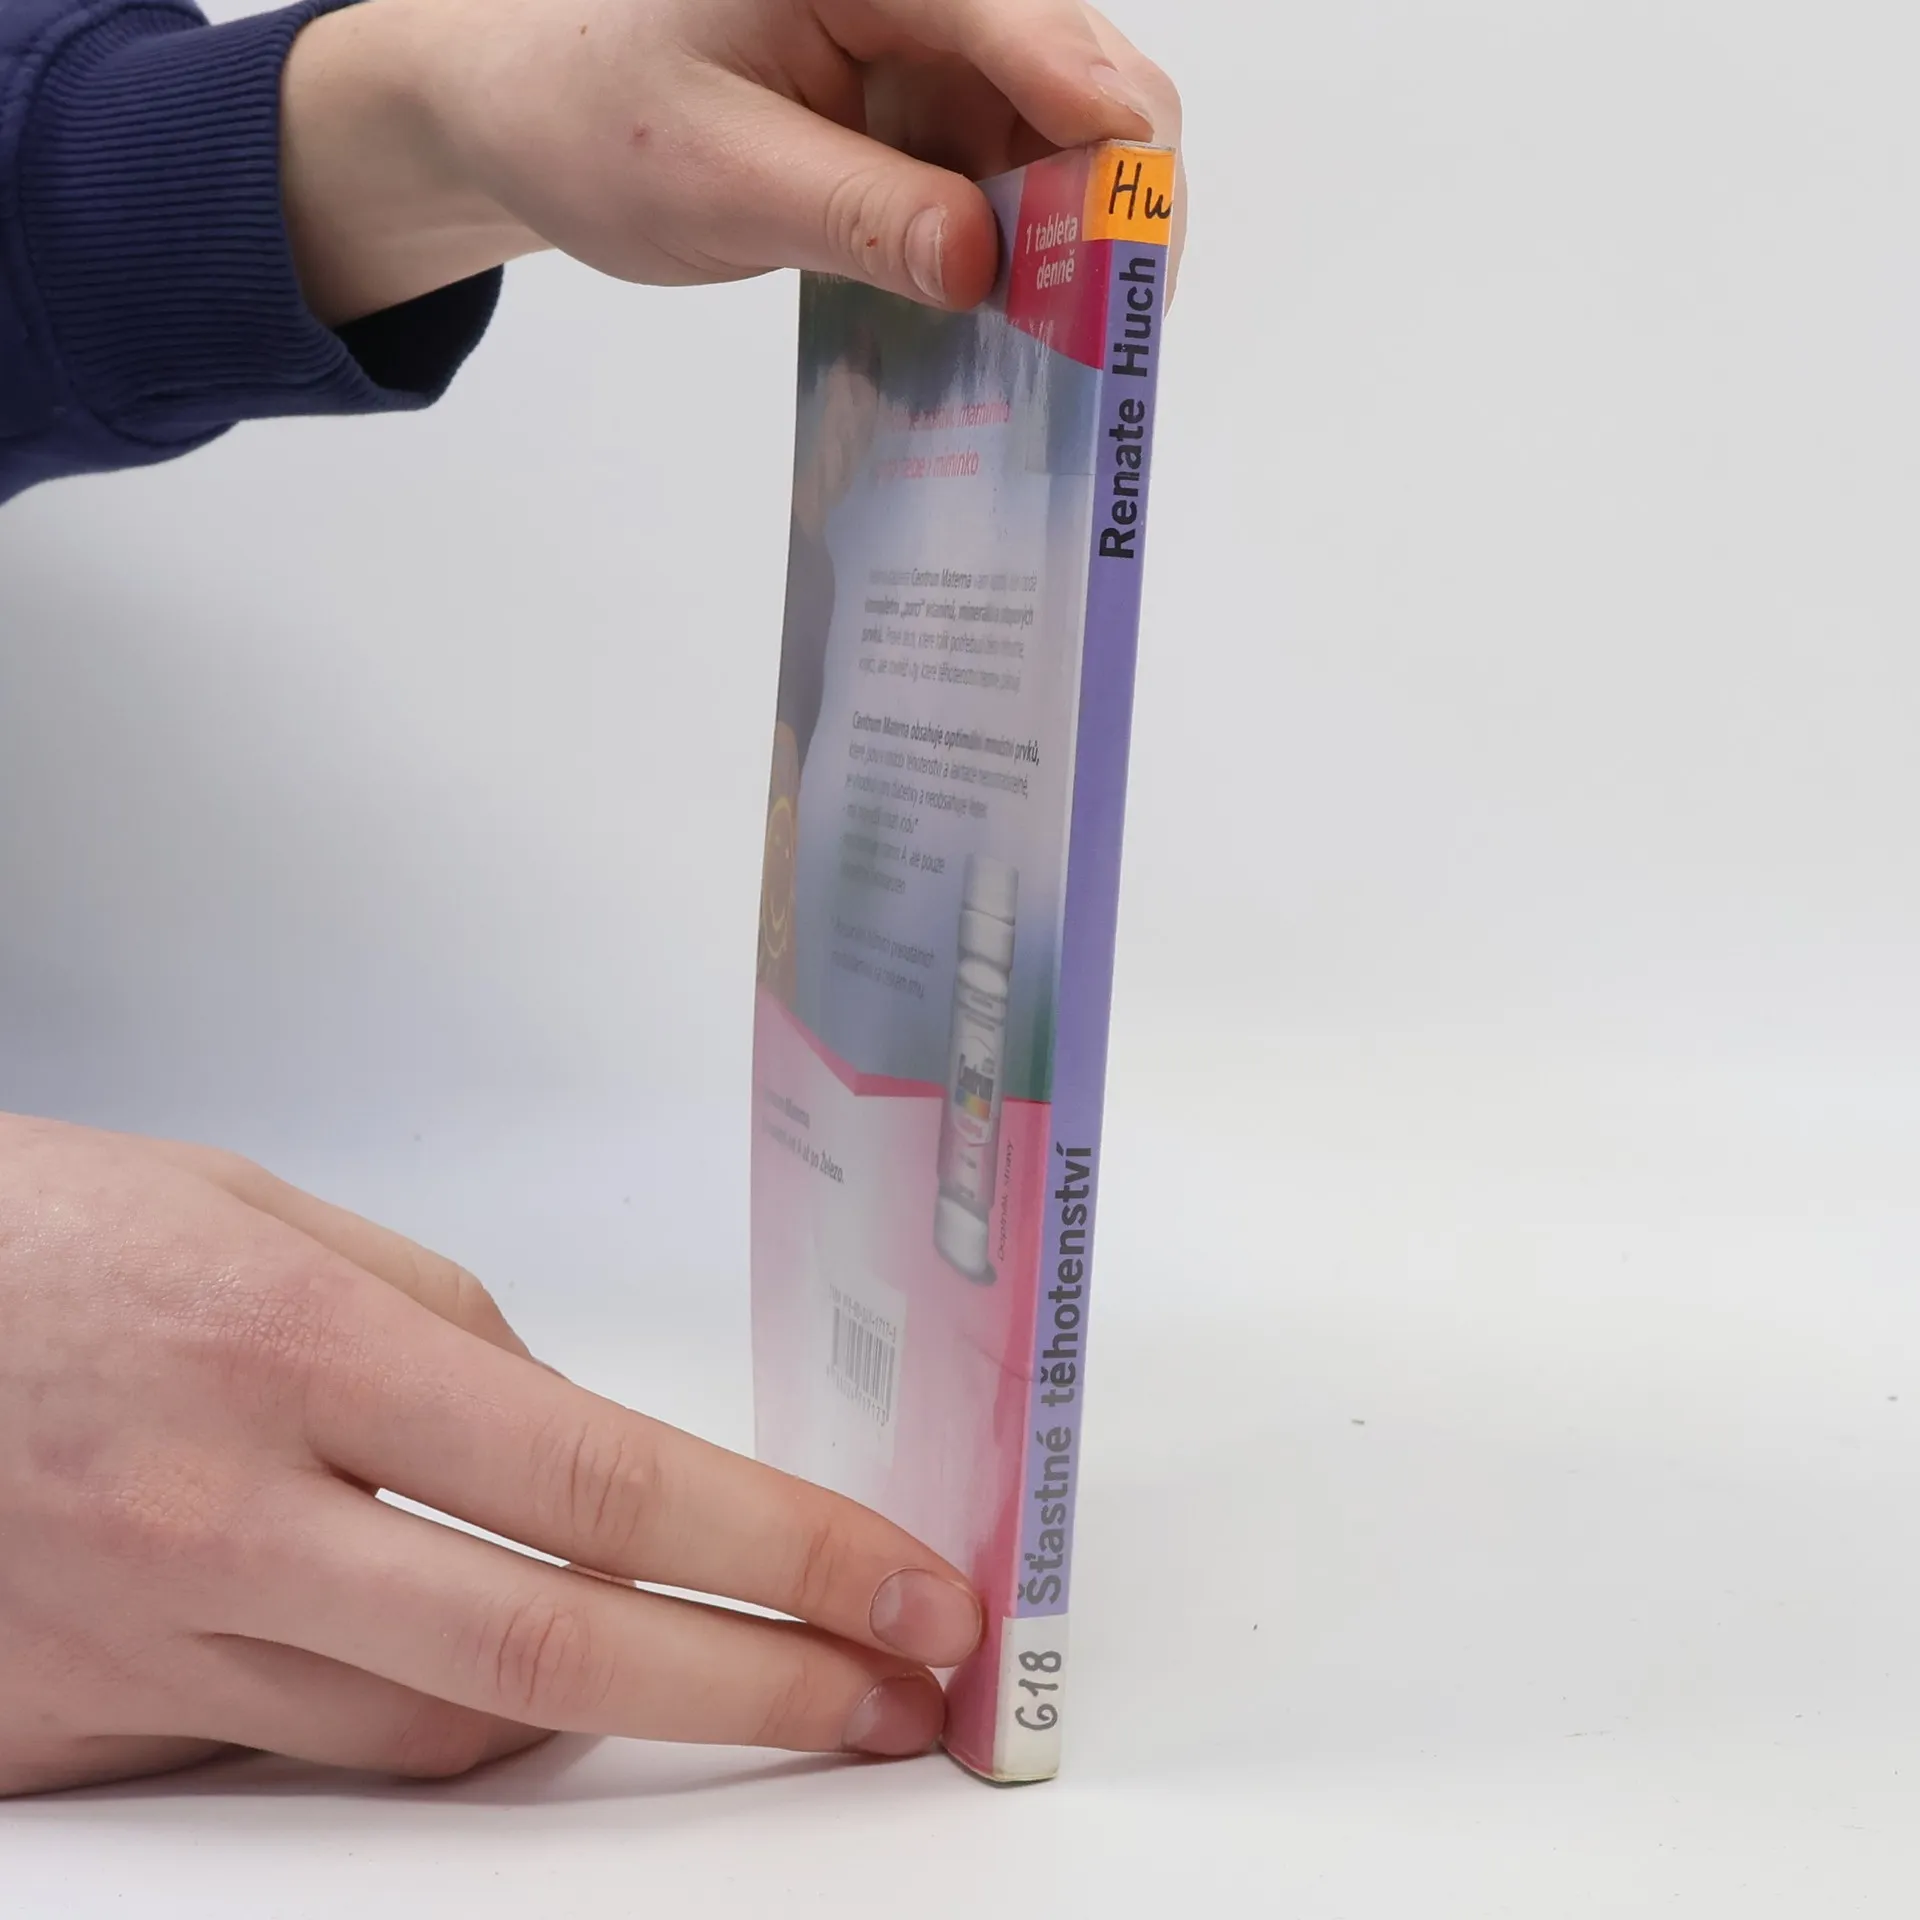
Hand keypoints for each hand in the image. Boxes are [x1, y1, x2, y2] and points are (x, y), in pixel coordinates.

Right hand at [0, 1113, 981, 1795]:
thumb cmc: (37, 1234)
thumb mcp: (264, 1218)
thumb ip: (439, 1331)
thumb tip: (571, 1443)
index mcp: (293, 1354)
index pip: (603, 1483)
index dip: (782, 1551)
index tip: (903, 1589)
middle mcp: (219, 1519)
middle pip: (550, 1651)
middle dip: (758, 1687)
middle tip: (891, 1696)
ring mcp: (141, 1648)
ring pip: (438, 1731)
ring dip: (592, 1698)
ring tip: (698, 1655)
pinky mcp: (77, 1734)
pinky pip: (300, 1748)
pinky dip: (405, 1702)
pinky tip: (436, 1640)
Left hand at [279, 0, 1181, 324]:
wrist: (529, 113)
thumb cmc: (590, 115)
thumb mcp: (716, 177)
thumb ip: (857, 215)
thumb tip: (986, 268)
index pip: (1032, 29)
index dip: (1106, 147)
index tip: (1137, 260)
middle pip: (1081, 77)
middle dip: (1112, 201)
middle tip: (1118, 330)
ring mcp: (930, 50)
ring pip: (1062, 137)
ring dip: (1077, 240)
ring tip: (1075, 346)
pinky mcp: (924, 112)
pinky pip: (1010, 177)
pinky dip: (1026, 253)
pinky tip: (1021, 322)